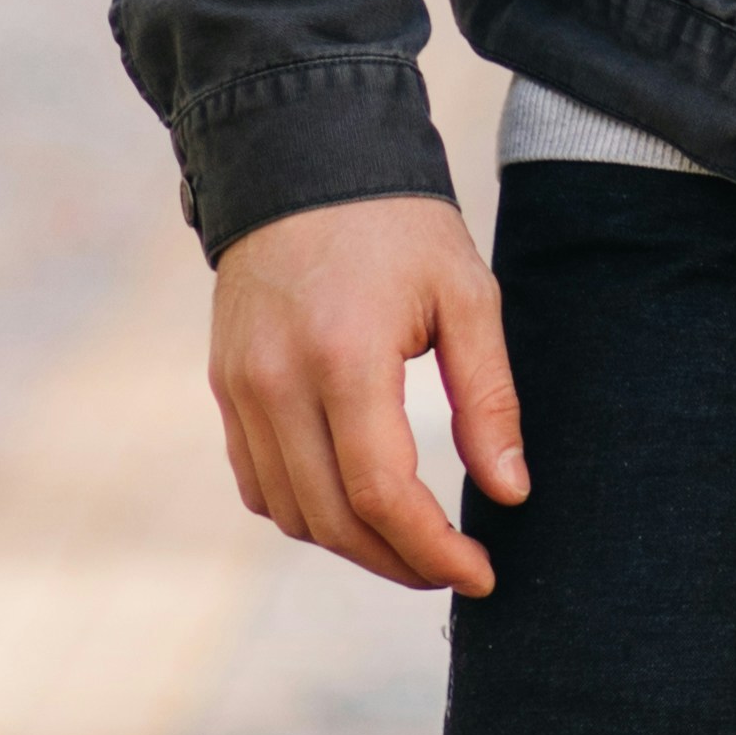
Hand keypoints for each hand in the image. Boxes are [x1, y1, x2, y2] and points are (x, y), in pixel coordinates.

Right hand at [208, 192, 526, 595]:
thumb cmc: (398, 224)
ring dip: (352, 545)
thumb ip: (489, 399)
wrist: (302, 160)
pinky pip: (258, 483)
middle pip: (333, 520)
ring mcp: (241, 388)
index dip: (433, 551)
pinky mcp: (225, 388)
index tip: (481, 574)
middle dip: (399, 563)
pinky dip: (305, 511)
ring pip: (290, 512)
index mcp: (344, 356)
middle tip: (455, 570)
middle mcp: (277, 382)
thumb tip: (510, 493)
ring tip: (413, 542)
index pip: (382, 494)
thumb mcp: (466, 294)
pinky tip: (354, 506)